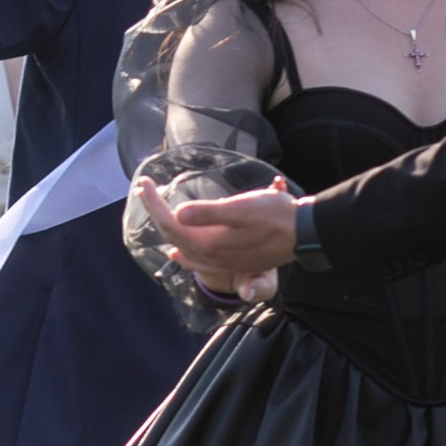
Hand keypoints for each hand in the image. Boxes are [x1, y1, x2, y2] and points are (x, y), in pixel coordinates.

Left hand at [138, 172, 300, 284]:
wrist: (302, 234)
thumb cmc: (274, 215)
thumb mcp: (241, 208)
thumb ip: (209, 213)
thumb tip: (178, 214)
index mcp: (207, 242)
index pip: (170, 222)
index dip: (152, 202)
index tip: (143, 182)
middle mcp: (209, 256)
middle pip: (172, 234)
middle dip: (155, 212)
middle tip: (144, 189)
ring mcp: (220, 262)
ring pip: (182, 247)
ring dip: (166, 229)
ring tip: (155, 211)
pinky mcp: (231, 263)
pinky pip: (195, 260)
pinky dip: (182, 251)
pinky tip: (177, 250)